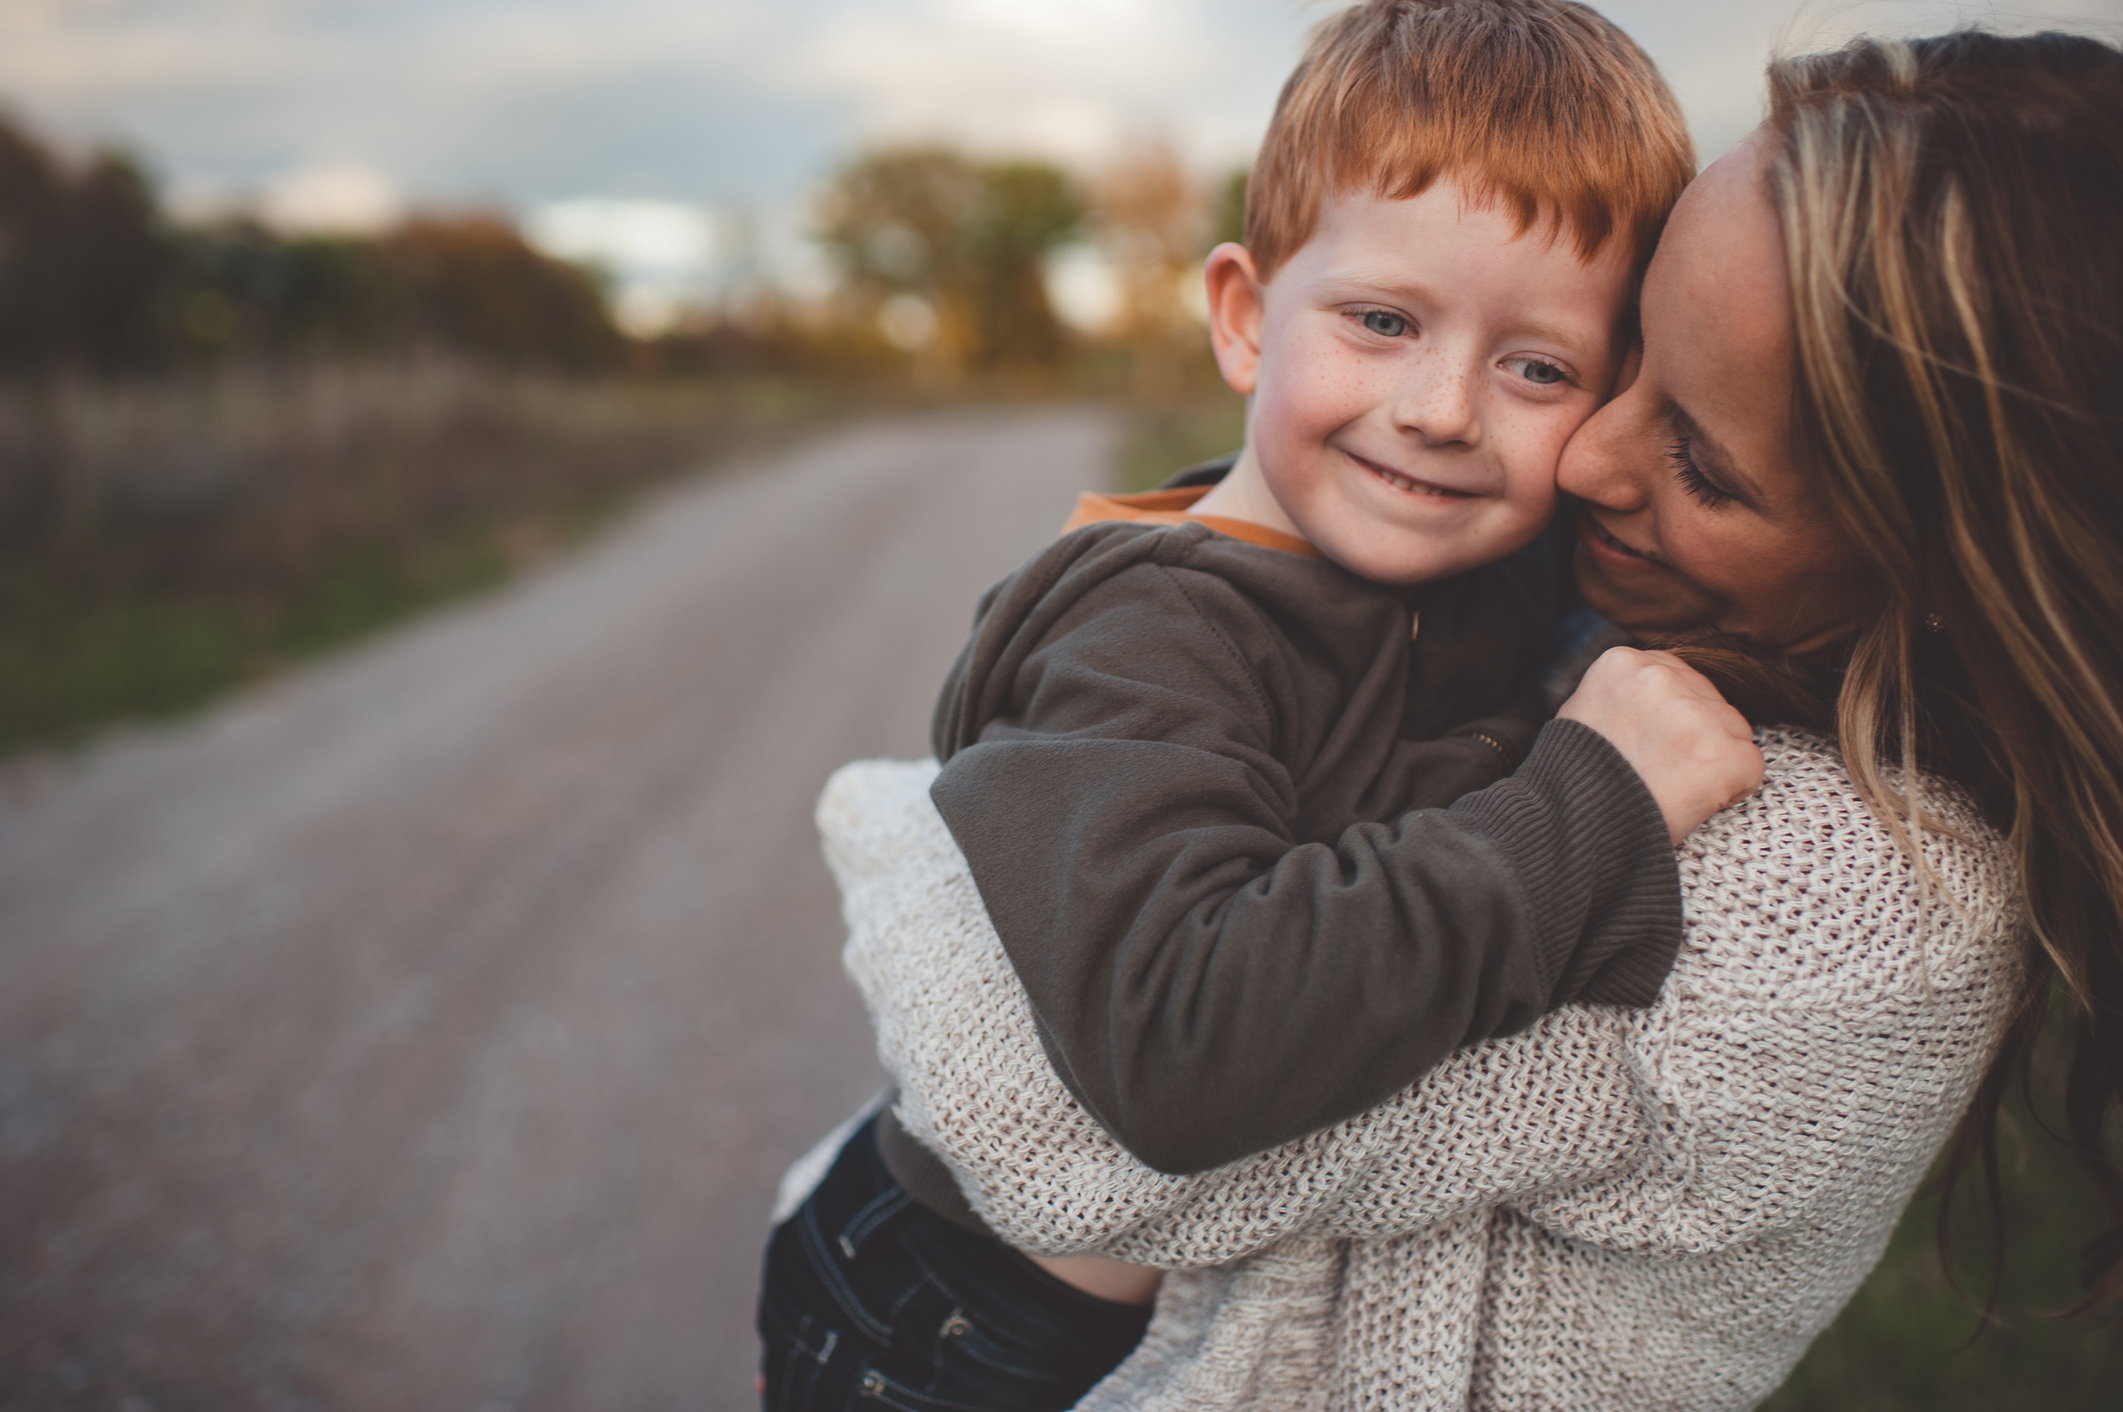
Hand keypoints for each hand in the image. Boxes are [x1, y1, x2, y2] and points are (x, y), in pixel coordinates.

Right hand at [1557, 647, 1762, 845]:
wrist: (1573, 824)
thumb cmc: (1574, 777)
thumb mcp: (1582, 711)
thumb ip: (1623, 693)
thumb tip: (1650, 699)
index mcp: (1624, 662)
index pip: (1678, 678)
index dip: (1671, 717)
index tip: (1654, 744)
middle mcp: (1662, 677)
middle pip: (1710, 702)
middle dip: (1695, 736)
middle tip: (1661, 770)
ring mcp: (1697, 715)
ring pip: (1734, 732)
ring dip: (1712, 761)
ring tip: (1671, 788)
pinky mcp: (1726, 754)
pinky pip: (1750, 767)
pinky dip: (1732, 790)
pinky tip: (1694, 801)